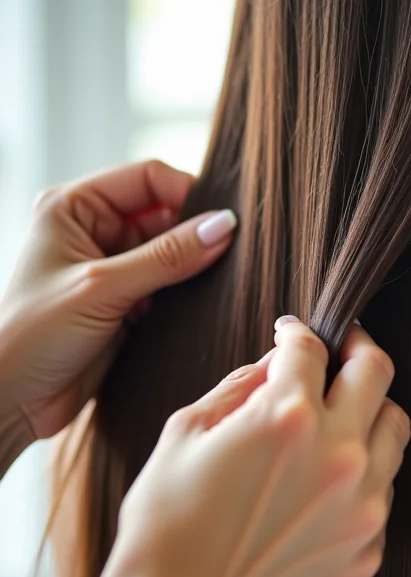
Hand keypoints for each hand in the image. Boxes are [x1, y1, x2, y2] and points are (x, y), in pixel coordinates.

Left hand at [0, 160, 236, 439]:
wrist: (13, 398)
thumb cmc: (31, 335)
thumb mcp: (103, 288)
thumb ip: (166, 256)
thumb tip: (221, 227)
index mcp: (74, 207)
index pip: (147, 178)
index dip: (187, 194)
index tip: (222, 223)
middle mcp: (93, 231)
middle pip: (163, 214)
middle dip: (192, 234)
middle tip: (223, 256)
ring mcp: (111, 267)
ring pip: (170, 252)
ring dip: (190, 267)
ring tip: (207, 283)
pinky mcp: (125, 301)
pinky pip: (168, 284)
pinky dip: (184, 293)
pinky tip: (193, 306)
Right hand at [79, 319, 409, 576]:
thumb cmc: (165, 526)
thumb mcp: (185, 434)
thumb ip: (239, 387)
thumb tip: (275, 366)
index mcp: (287, 419)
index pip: (312, 348)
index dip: (299, 331)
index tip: (292, 334)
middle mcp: (339, 456)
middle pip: (378, 372)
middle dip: (358, 349)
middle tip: (343, 349)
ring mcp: (362, 507)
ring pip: (395, 429)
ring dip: (370, 411)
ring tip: (341, 417)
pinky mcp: (367, 549)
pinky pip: (385, 490)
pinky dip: (365, 472)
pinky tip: (330, 481)